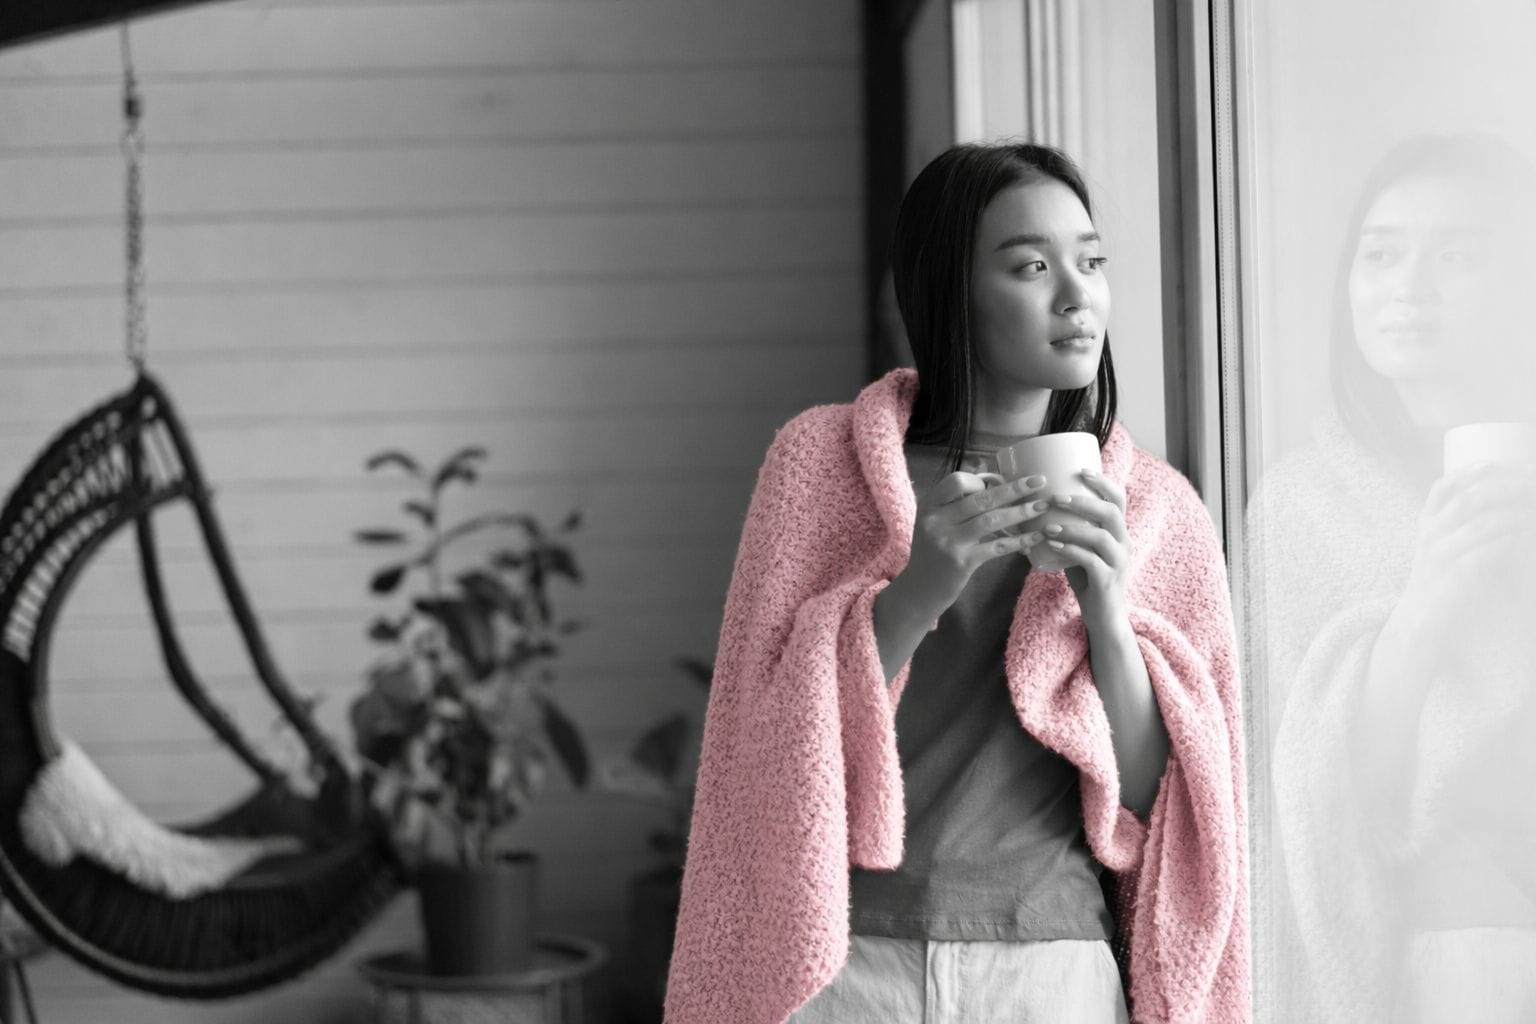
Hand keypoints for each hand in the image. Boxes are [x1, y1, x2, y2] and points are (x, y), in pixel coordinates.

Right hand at [899, 470, 1050, 616]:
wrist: (919, 590)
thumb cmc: (934, 552)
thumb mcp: (936, 522)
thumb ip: (957, 502)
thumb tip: (988, 475)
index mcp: (930, 506)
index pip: (957, 481)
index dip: (982, 480)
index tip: (1000, 483)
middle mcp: (936, 521)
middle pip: (981, 498)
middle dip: (1014, 488)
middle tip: (1040, 481)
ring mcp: (949, 542)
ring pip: (991, 520)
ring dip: (1021, 512)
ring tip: (1043, 507)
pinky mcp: (962, 562)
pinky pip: (996, 547)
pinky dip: (1019, 541)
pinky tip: (1036, 537)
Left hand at [1024, 469, 1130, 625]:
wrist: (1103, 615)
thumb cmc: (1087, 577)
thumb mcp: (1080, 548)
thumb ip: (1068, 529)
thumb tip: (1033, 506)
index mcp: (1118, 531)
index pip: (1118, 500)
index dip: (1102, 483)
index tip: (1080, 471)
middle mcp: (1123, 543)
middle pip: (1111, 513)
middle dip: (1083, 501)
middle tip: (1056, 498)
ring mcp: (1118, 562)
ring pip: (1100, 536)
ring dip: (1072, 527)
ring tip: (1048, 524)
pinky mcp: (1107, 581)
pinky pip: (1091, 561)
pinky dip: (1070, 550)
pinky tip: (1052, 545)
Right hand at [1401, 460, 1535, 639]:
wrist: (1423, 616)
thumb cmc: (1442, 575)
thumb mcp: (1440, 543)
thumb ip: (1458, 522)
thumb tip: (1499, 497)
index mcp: (1427, 523)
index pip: (1442, 488)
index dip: (1467, 473)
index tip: (1494, 464)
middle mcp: (1430, 536)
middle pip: (1466, 501)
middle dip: (1502, 490)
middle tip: (1529, 488)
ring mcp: (1439, 557)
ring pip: (1480, 526)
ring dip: (1514, 518)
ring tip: (1533, 515)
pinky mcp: (1452, 578)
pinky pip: (1483, 555)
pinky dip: (1507, 544)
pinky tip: (1522, 540)